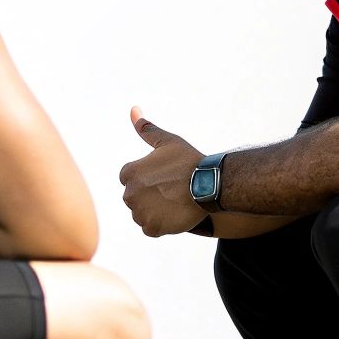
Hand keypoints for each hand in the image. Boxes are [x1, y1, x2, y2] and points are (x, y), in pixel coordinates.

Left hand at [119, 106, 208, 236]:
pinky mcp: (152, 228)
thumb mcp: (168, 141)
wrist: (210, 184)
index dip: (148, 178)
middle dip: (149, 195)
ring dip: (154, 210)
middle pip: (135, 197)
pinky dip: (160, 224)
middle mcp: (129, 194)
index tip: (163, 177)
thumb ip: (147, 129)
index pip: (129, 178)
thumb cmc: (189, 161)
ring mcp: (140, 213)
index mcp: (129, 173)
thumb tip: (133, 110)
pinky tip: (174, 214)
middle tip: (172, 190)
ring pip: (142, 214)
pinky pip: (150, 228)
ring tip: (174, 202)